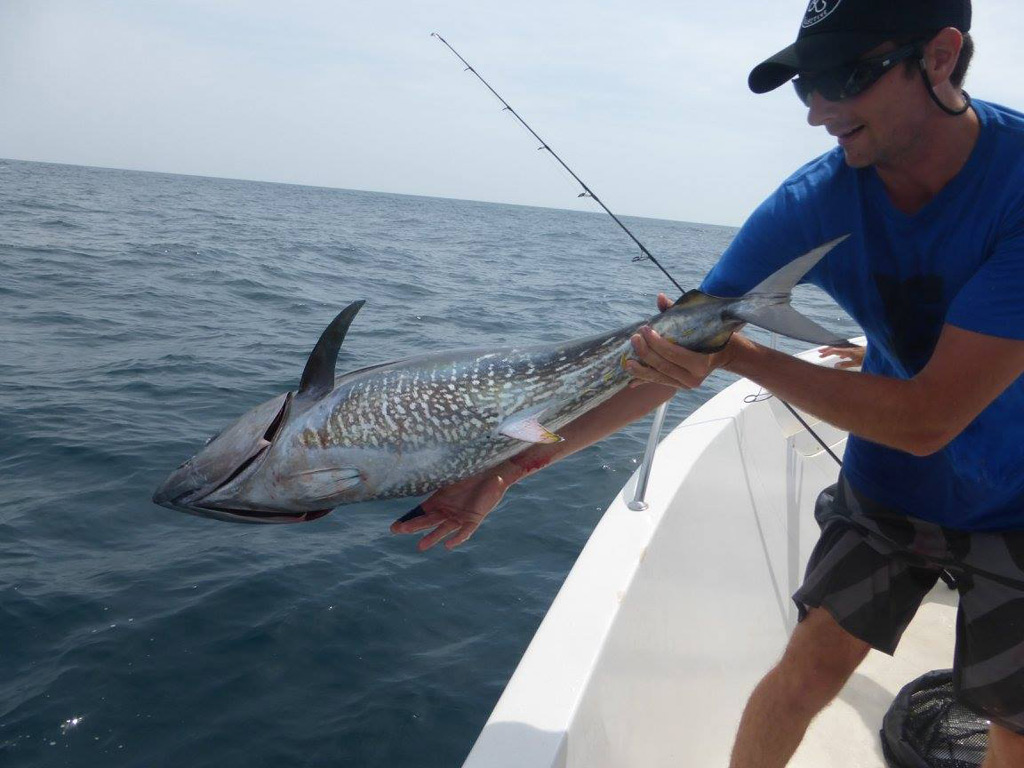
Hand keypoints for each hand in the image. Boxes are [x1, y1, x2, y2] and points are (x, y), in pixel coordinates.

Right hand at [389, 469, 511, 550]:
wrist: (493, 473)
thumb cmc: (472, 471)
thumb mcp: (452, 475)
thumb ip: (440, 476)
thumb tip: (417, 465)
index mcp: (439, 499)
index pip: (421, 512)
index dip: (408, 519)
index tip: (394, 527)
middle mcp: (447, 510)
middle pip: (428, 520)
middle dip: (413, 526)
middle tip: (398, 531)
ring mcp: (460, 516)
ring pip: (443, 528)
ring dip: (432, 537)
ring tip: (421, 546)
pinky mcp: (474, 519)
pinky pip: (465, 531)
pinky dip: (458, 537)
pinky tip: (448, 545)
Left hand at [625, 292, 737, 388]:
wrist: (721, 354)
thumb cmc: (708, 334)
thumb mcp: (695, 322)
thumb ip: (676, 310)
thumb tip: (660, 297)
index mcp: (700, 362)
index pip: (673, 353)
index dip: (657, 343)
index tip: (645, 330)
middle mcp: (694, 378)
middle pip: (664, 366)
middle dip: (646, 353)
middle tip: (634, 339)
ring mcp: (686, 384)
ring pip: (659, 378)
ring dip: (641, 370)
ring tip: (627, 362)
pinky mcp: (679, 387)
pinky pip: (659, 382)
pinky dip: (645, 380)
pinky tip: (631, 380)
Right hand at [818, 344, 864, 368]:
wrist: (876, 352)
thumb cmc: (867, 357)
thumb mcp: (856, 363)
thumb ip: (846, 364)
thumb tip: (835, 365)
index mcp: (847, 351)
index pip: (834, 350)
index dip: (827, 353)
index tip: (820, 356)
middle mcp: (848, 349)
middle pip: (835, 348)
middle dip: (827, 350)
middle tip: (819, 352)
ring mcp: (852, 349)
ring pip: (839, 349)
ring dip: (832, 351)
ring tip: (826, 353)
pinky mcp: (855, 351)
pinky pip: (844, 351)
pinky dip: (839, 353)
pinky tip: (840, 356)